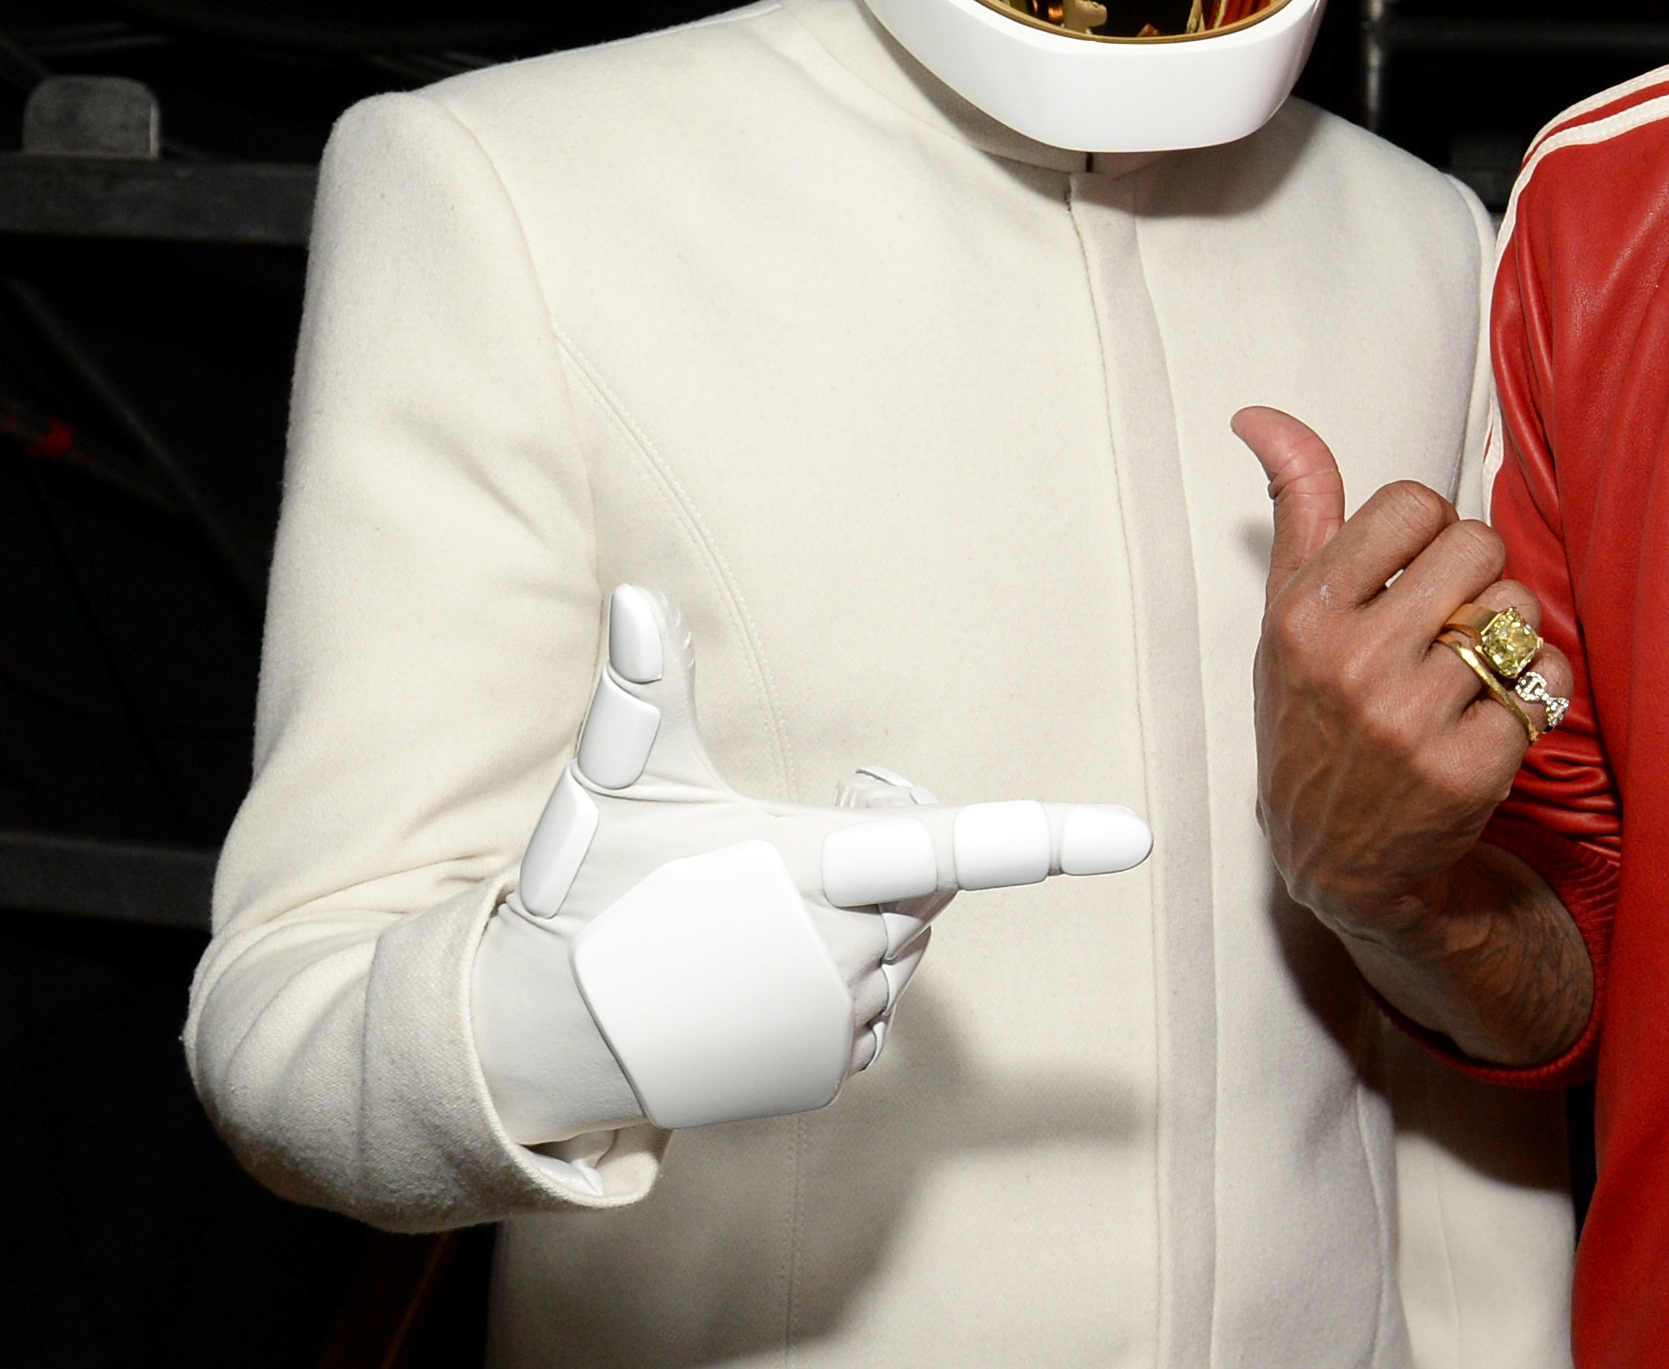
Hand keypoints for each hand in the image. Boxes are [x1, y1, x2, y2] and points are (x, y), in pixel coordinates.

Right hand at [472, 585, 1150, 1144]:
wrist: (535, 1036)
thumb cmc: (584, 891)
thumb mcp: (617, 786)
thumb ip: (646, 692)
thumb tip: (640, 596)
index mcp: (811, 868)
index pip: (949, 847)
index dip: (1046, 837)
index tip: (1133, 835)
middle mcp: (842, 951)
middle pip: (925, 888)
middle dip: (878, 865)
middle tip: (773, 865)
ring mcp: (838, 1019)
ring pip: (901, 948)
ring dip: (853, 927)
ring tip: (749, 929)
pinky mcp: (826, 1073)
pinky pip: (874, 1013)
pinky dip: (835, 989)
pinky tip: (757, 983)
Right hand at [1239, 408, 1559, 951]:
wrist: (1337, 856)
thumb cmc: (1314, 718)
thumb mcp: (1288, 616)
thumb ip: (1298, 509)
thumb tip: (1260, 415)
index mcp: (1307, 615)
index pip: (1414, 503)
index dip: (1429, 530)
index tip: (1412, 571)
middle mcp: (1356, 663)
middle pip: (1478, 545)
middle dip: (1477, 576)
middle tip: (1450, 621)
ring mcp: (1414, 719)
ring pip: (1518, 610)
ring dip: (1509, 634)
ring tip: (1469, 670)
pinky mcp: (1472, 767)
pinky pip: (1546, 679)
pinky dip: (1535, 693)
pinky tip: (1490, 717)